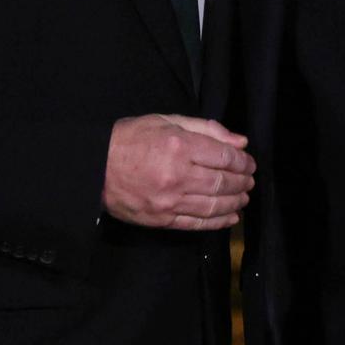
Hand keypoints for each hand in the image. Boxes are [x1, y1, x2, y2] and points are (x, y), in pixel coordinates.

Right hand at [102, 115, 254, 229]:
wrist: (94, 167)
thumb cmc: (130, 139)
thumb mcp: (167, 121)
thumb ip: (206, 129)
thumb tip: (240, 142)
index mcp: (180, 146)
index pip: (225, 157)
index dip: (243, 161)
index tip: (249, 162)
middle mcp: (178, 175)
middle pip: (223, 182)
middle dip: (242, 182)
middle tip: (250, 180)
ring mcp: (170, 201)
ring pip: (214, 205)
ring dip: (235, 202)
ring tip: (244, 198)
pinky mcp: (162, 220)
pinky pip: (197, 223)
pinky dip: (218, 222)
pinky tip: (230, 217)